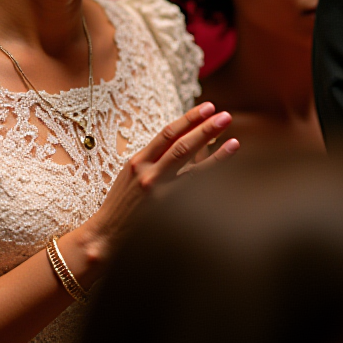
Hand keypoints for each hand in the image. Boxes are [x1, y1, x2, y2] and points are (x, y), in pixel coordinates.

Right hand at [76, 102, 237, 264]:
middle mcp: (149, 175)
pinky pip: (194, 194)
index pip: (168, 133)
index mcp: (138, 161)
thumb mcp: (131, 172)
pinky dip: (208, 181)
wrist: (107, 235)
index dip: (189, 118)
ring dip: (217, 156)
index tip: (208, 108)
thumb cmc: (121, 201)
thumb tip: (184, 138)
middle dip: (206, 129)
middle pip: (183, 147)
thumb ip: (154, 157)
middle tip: (225, 115)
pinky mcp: (168, 213)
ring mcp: (160, 195)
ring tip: (235, 142)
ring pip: (194, 171)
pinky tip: (224, 174)